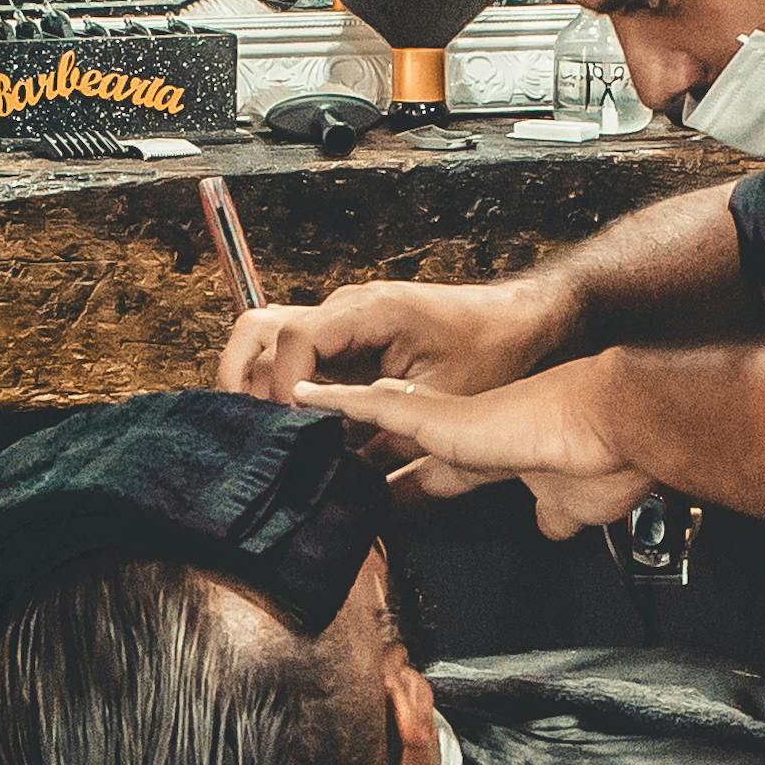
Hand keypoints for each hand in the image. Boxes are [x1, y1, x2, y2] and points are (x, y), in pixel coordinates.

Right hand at [221, 273, 569, 407]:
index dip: (284, 386)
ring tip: (264, 428)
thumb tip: (340, 456)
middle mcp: (342, 309)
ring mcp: (338, 320)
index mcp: (367, 311)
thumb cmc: (488, 351)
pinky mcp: (343, 336)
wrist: (513, 321)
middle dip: (250, 383)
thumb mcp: (442, 394)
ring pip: (265, 337)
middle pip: (260, 331)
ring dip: (255, 380)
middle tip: (260, 430)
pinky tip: (292, 424)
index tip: (291, 424)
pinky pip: (293, 353)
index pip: (294, 337)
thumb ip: (386, 420)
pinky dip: (279, 383)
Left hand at [297, 357, 652, 539]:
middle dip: (361, 456)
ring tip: (295, 423)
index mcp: (493, 458)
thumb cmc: (603, 464)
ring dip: (339, 424)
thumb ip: (553, 516)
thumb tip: (551, 529)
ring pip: (377, 418)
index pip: (435, 474)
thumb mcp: (571, 507)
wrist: (612, 427)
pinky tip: (298, 396)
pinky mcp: (440, 418)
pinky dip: (334, 402)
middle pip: (397, 443)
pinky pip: (371, 406)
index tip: (382, 498)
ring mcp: (449, 423)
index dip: (405, 485)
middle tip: (320, 463)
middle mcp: (465, 434)